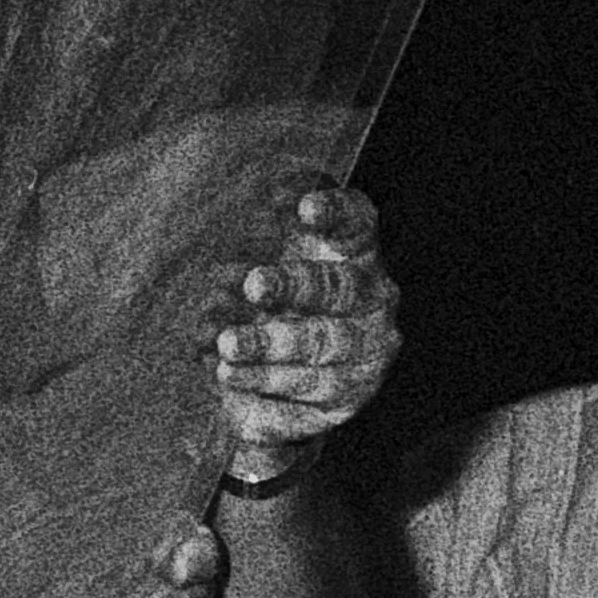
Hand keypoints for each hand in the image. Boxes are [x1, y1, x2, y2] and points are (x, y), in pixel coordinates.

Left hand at [213, 184, 399, 479]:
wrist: (270, 375)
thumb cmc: (267, 295)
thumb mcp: (262, 254)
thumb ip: (265, 222)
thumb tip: (267, 195)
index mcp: (355, 251)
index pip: (358, 222)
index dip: (336, 212)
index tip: (304, 208)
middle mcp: (372, 300)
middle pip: (341, 289)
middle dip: (295, 287)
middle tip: (252, 285)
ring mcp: (366, 355)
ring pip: (325, 350)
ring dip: (272, 348)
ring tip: (225, 349)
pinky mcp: (344, 402)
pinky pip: (309, 402)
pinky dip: (267, 395)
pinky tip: (232, 382)